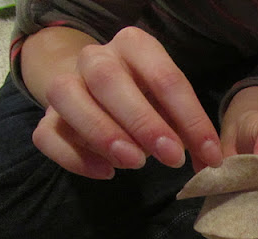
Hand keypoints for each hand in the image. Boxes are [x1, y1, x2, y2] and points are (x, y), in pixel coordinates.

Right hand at [30, 27, 221, 178]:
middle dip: (143, 122)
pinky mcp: (47, 118)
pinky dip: (75, 157)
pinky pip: (48, 134)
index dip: (191, 119)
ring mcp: (65, 83)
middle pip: (108, 79)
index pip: (165, 78)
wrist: (97, 90)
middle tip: (172, 158)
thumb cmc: (148, 100)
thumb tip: (210, 163)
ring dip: (102, 132)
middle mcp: (96, 58)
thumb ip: (192, 133)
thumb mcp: (175, 110)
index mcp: (136, 47)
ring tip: (135, 163)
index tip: (210, 155)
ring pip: (67, 96)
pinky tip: (106, 173)